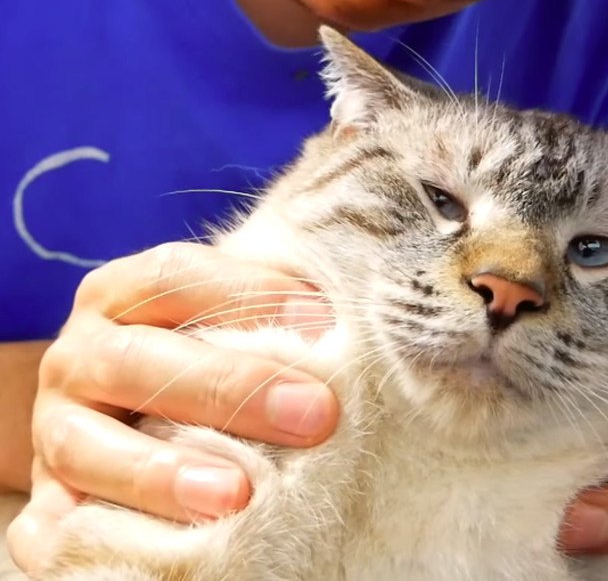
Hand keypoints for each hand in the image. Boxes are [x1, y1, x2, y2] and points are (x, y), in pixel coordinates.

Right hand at [7, 242, 338, 572]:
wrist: (121, 413)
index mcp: (121, 296)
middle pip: (139, 360)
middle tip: (315, 414)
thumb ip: (267, 319)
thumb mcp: (225, 326)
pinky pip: (56, 524)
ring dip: (165, 471)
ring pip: (88, 445)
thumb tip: (344, 329)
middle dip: (231, 387)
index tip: (323, 324)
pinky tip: (160, 547)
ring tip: (236, 495)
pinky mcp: (48, 500)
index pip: (172, 276)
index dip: (247, 294)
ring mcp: (55, 429)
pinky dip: (98, 533)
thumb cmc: (201, 363)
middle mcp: (79, 356)